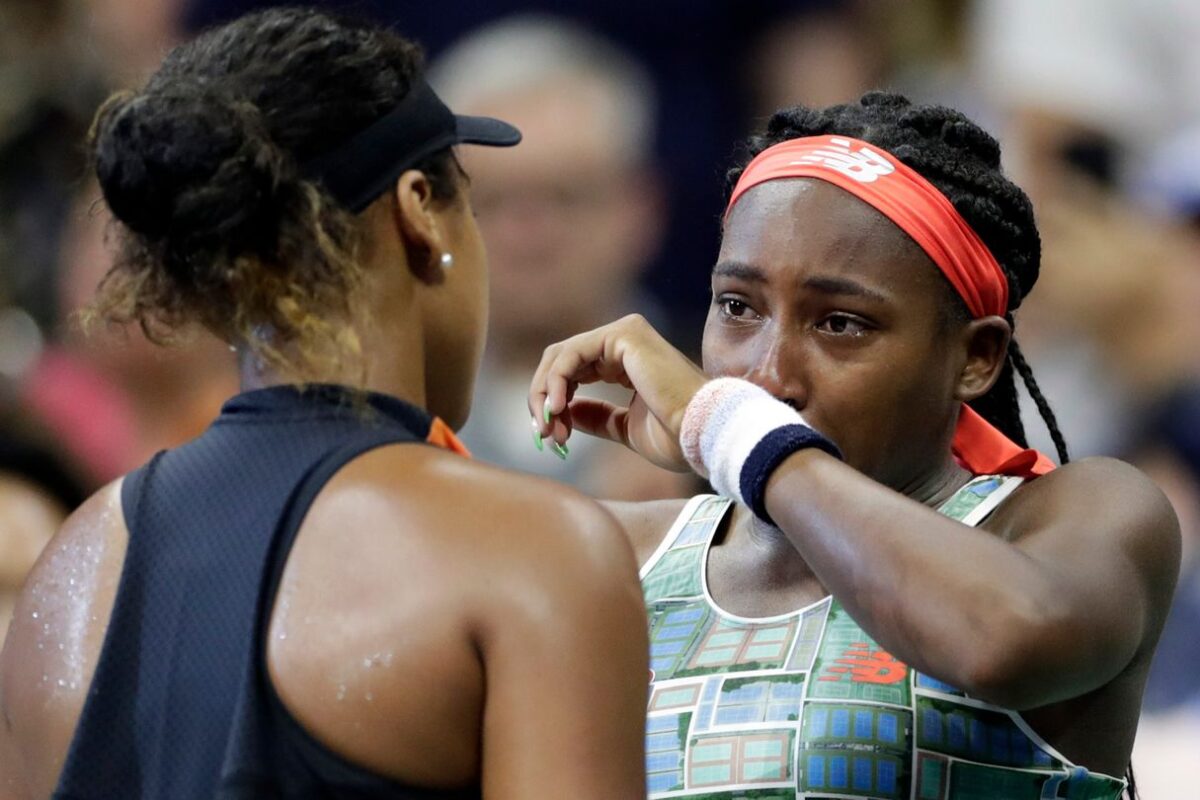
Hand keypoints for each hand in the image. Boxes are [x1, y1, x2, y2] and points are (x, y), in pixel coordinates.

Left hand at [528, 315, 707, 472]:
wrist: (701, 434)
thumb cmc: (676, 436)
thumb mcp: (625, 428)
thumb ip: (597, 417)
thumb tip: (567, 413)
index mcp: (627, 360)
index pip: (573, 371)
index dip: (554, 402)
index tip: (550, 436)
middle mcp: (624, 340)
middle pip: (561, 361)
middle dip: (544, 399)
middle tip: (544, 434)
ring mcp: (624, 333)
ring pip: (560, 356)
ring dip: (544, 394)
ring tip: (549, 428)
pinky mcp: (623, 334)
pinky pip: (570, 354)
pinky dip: (554, 383)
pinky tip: (556, 409)